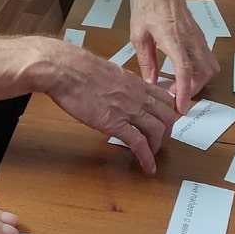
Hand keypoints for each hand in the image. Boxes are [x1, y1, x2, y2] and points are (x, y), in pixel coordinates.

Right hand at [45, 42, 178, 173]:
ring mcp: (127, 110)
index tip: (166, 120)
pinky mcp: (114, 123)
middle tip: (161, 139)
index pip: (164, 97)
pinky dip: (146, 157)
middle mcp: (136, 95)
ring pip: (157, 130)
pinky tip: (147, 166)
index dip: (168, 111)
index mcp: (134, 82)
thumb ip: (116, 81)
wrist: (65, 70)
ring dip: (157, 145)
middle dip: (167, 130)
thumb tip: (114, 86)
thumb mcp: (105, 70)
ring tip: (153, 154)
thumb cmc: (77, 67)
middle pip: (167, 115)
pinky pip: (138, 143)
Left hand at [129, 0, 219, 113]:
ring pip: (210, 67)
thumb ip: (146, 61)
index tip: (181, 107)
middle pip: (203, 73)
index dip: (184, 91)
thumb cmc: (147, 6)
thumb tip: (151, 83)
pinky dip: (200, 71)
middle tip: (174, 98)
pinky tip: (185, 74)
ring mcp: (198, 37)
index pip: (185, 70)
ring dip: (199, 81)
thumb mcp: (138, 36)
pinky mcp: (200, 36)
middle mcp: (191, 38)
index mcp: (173, 37)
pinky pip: (208, 59)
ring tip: (180, 87)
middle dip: (192, 90)